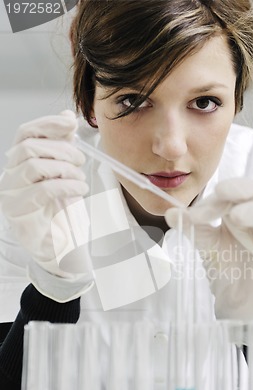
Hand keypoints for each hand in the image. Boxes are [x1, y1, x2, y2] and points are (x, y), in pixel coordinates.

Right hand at [0, 110, 91, 300]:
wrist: (59, 246)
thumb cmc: (60, 210)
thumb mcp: (64, 174)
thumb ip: (63, 147)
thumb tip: (68, 118)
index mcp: (19, 162)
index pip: (26, 133)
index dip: (48, 124)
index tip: (71, 124)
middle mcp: (9, 176)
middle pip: (29, 148)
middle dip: (61, 150)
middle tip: (81, 161)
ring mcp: (10, 194)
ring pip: (35, 166)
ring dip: (65, 169)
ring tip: (80, 180)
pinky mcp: (18, 212)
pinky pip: (43, 189)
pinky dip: (66, 186)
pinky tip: (78, 190)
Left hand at [165, 178, 252, 319]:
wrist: (239, 306)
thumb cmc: (227, 271)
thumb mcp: (207, 247)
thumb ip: (193, 229)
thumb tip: (170, 213)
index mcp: (236, 212)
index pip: (228, 196)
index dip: (212, 201)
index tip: (194, 215)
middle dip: (237, 190)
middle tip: (221, 193)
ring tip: (236, 217)